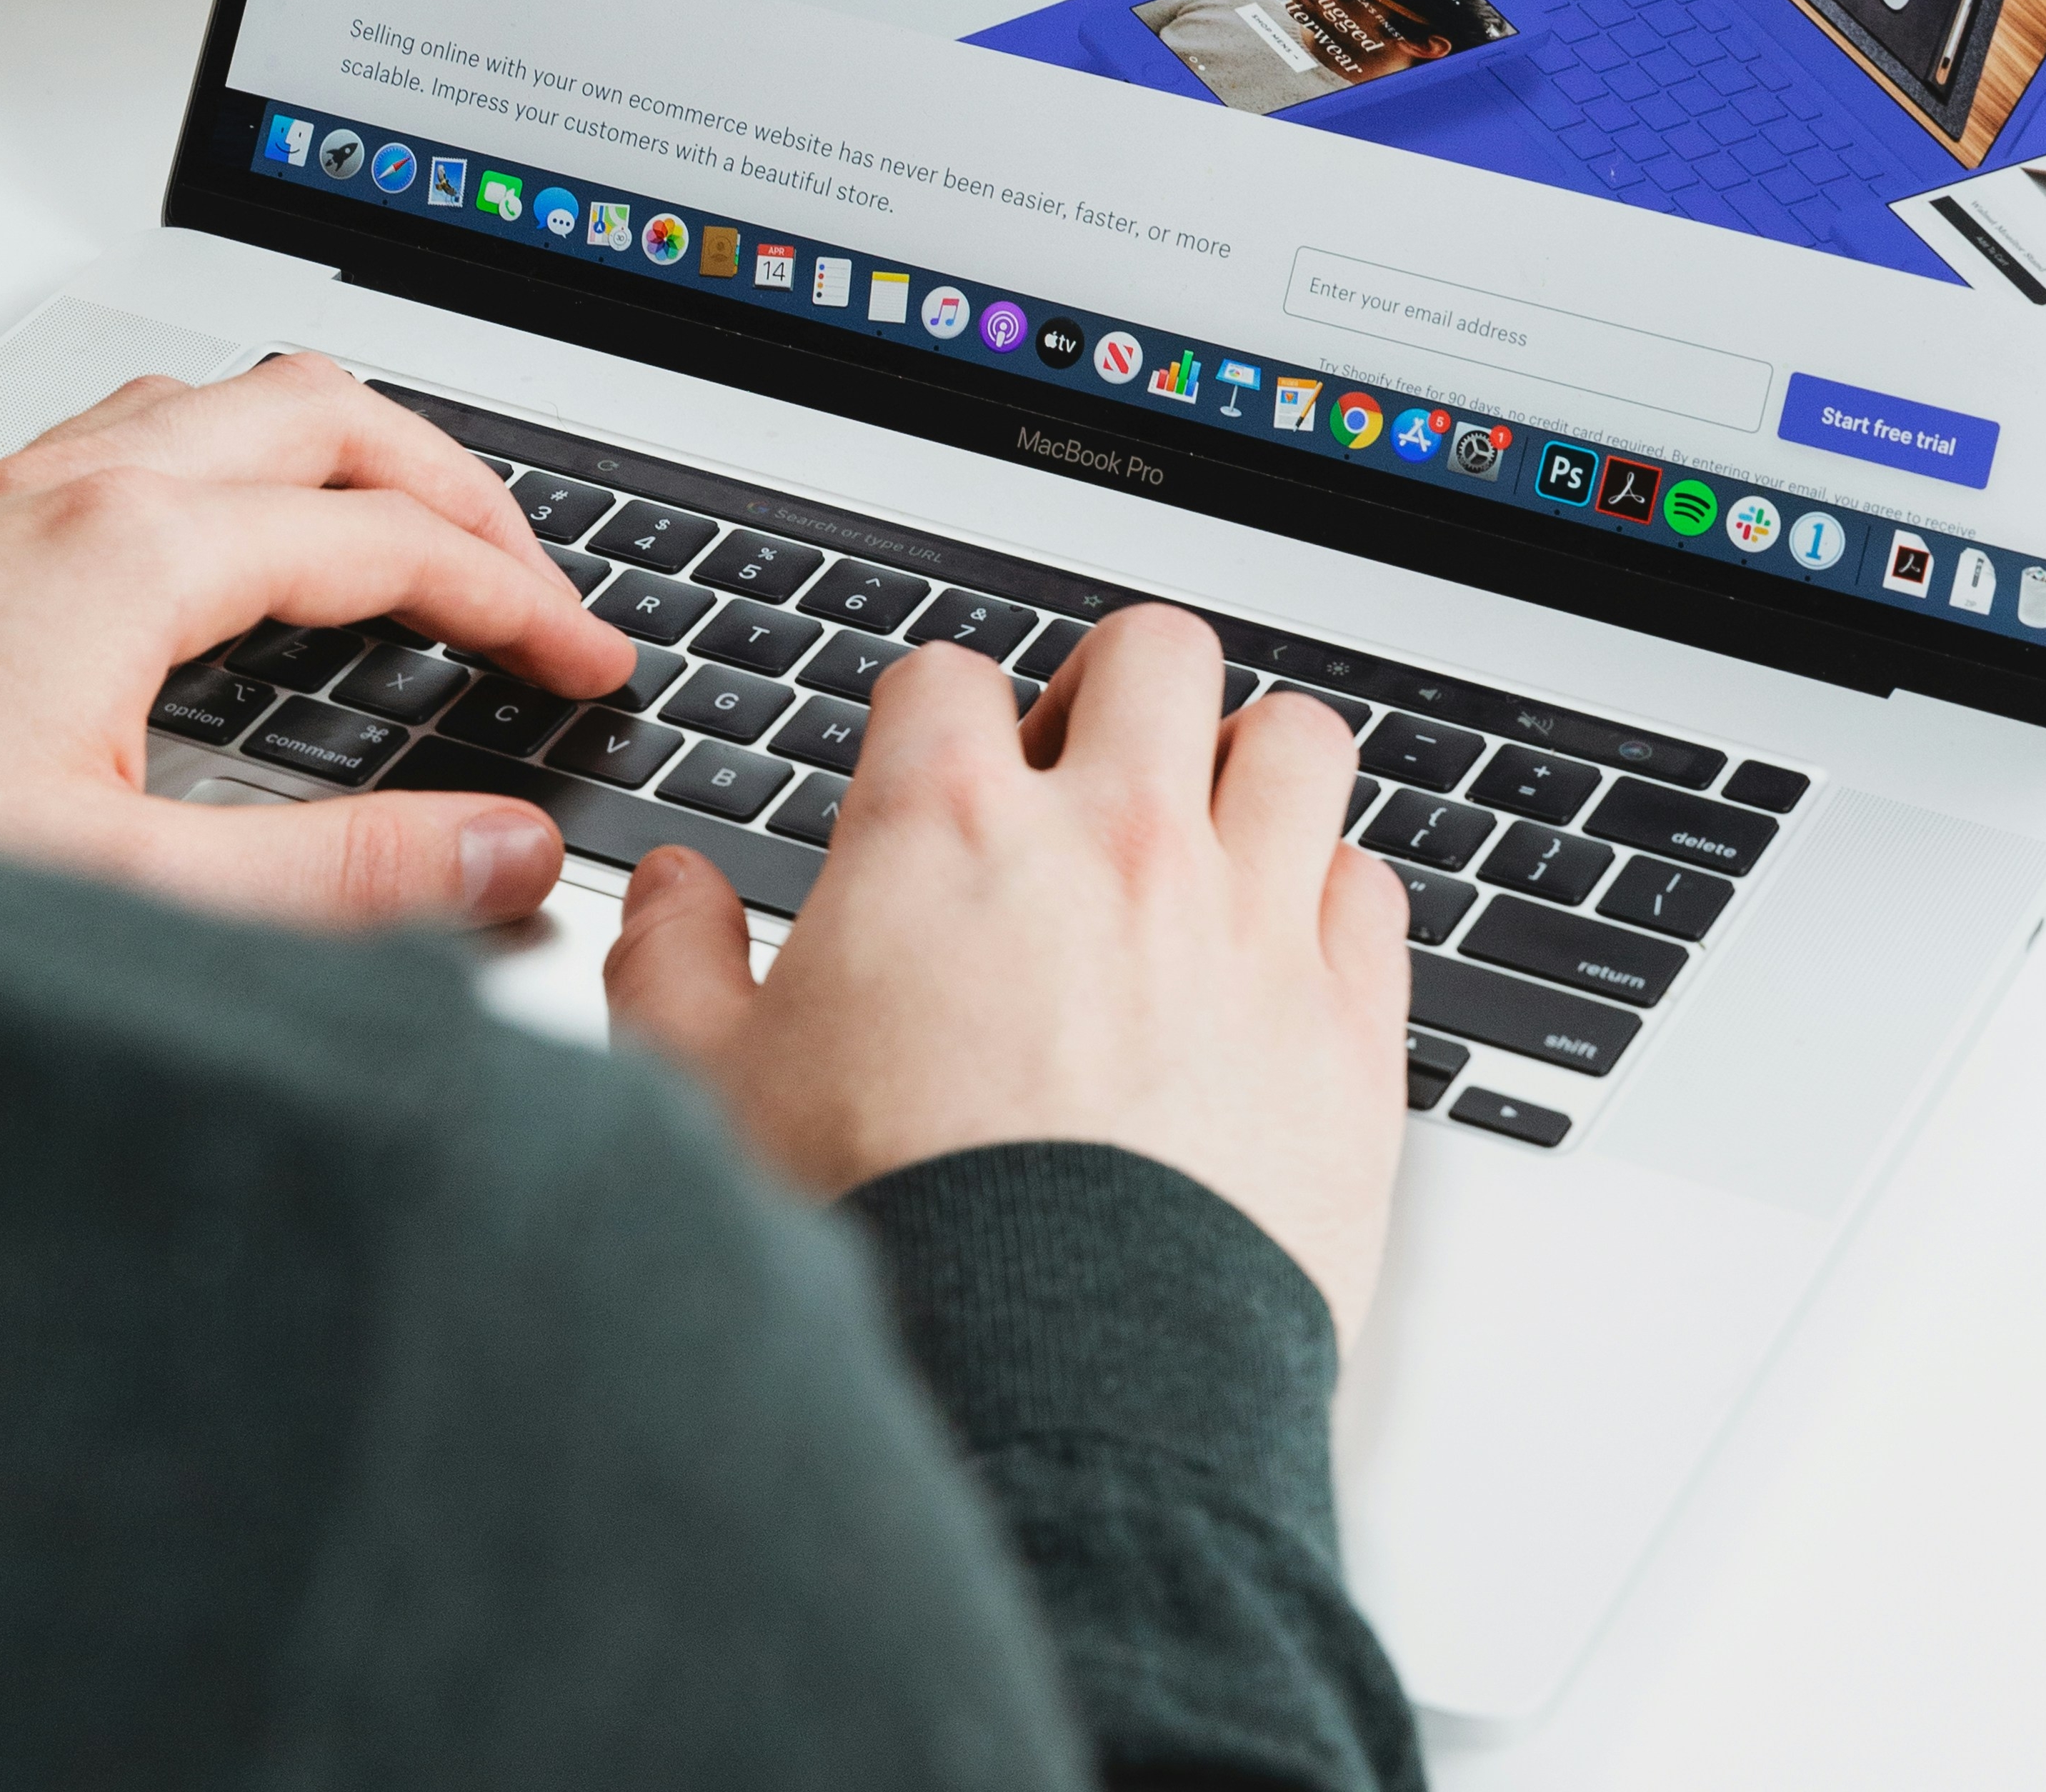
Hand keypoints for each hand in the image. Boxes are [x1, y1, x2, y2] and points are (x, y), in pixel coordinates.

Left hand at [0, 355, 633, 927]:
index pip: (390, 540)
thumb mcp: (121, 885)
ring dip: (356, 452)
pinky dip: (256, 461)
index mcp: (132, 551)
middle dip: (462, 488)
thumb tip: (503, 850)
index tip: (588, 661)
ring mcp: (14, 492)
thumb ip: (337, 878)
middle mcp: (77, 489)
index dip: (519, 599)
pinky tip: (243, 545)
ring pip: (238, 401)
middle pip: (333, 414)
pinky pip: (156, 431)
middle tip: (535, 583)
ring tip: (421, 538)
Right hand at [603, 607, 1410, 1347]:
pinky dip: (1330, 902)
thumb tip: (672, 892)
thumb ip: (674, 962)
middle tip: (1086, 767)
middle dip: (1115, 691)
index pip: (948, 675)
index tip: (932, 774)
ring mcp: (1250, 925)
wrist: (1048, 1393)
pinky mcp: (1349, 1031)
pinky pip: (1373, 891)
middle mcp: (1115, 844)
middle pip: (1154, 652)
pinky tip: (1279, 954)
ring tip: (1207, 836)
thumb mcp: (707, 1091)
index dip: (930, 719)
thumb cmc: (888, 1240)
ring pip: (1297, 744)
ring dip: (1249, 771)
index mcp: (949, 829)